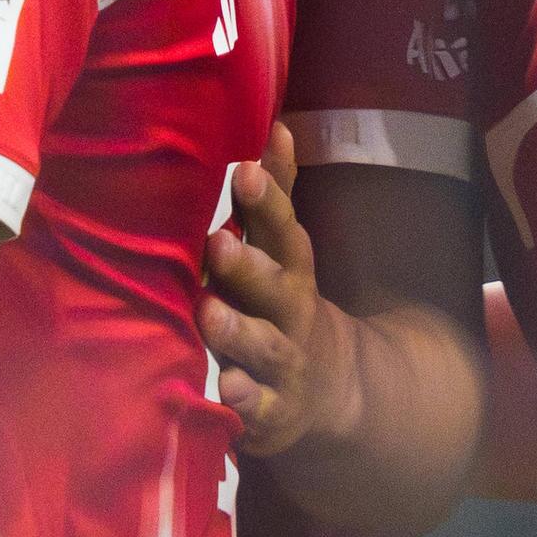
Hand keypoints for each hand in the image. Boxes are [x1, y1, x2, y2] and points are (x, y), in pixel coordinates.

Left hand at [199, 123, 356, 456]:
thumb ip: (276, 194)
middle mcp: (291, 312)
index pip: (282, 230)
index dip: (266, 201)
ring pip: (263, 346)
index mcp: (289, 268)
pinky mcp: (273, 412)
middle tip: (215, 244)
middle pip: (274, 286)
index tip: (244, 170)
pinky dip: (245, 402)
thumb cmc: (283, 300)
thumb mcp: (285, 251)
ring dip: (237, 331)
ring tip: (208, 314)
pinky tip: (226, 391)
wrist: (328, 389)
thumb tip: (276, 125)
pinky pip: (259, 409)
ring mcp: (285, 363)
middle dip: (246, 266)